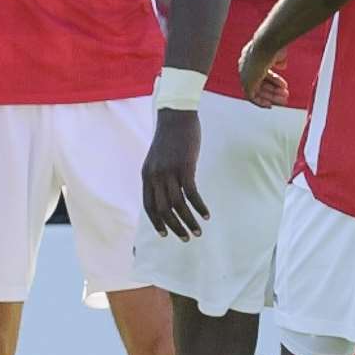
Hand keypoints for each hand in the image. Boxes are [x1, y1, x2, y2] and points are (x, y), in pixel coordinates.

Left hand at [141, 109, 206, 239]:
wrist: (176, 116)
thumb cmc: (169, 138)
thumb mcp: (158, 158)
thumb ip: (159, 175)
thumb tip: (166, 193)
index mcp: (147, 175)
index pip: (149, 206)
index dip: (157, 222)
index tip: (165, 234)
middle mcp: (155, 176)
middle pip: (163, 210)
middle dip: (175, 227)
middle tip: (186, 238)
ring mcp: (169, 172)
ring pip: (178, 205)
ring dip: (189, 221)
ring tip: (198, 232)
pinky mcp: (185, 167)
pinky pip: (191, 193)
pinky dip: (199, 207)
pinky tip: (206, 214)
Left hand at [237, 42, 288, 106]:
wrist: (267, 44)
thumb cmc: (273, 45)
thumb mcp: (279, 53)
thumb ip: (279, 60)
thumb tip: (282, 66)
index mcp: (251, 56)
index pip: (262, 72)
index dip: (273, 80)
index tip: (283, 86)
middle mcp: (245, 66)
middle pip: (259, 83)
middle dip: (273, 90)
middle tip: (285, 96)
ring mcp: (245, 75)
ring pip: (257, 91)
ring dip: (271, 97)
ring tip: (284, 100)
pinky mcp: (246, 83)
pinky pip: (251, 97)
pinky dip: (260, 102)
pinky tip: (270, 105)